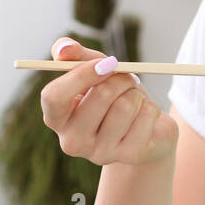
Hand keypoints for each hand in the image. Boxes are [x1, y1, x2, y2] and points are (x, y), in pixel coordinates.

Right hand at [41, 37, 178, 166]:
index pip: (54, 97)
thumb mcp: (93, 71)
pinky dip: (150, 107)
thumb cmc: (112, 97)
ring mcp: (101, 152)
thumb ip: (75, 55)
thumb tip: (65, 48)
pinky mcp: (130, 156)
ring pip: (127, 105)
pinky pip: (147, 115)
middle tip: (125, 79)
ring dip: (136, 93)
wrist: (142, 131)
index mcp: (56, 119)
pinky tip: (144, 117)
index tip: (105, 63)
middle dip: (120, 78)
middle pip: (101, 95)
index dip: (81, 75)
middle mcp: (73, 141)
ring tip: (133, 100)